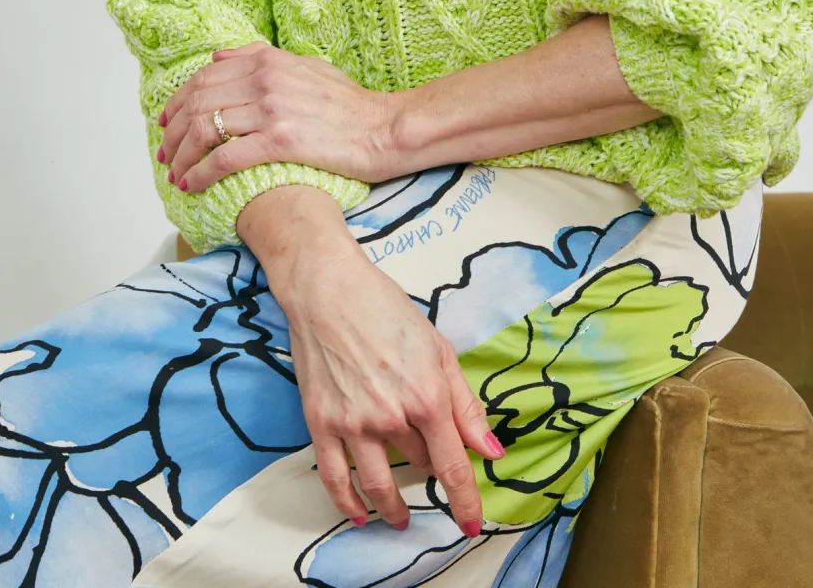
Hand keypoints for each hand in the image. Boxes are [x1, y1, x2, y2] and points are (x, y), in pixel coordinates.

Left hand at [156, 42, 399, 192]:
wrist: (383, 129)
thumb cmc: (350, 103)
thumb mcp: (307, 66)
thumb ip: (262, 57)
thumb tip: (219, 56)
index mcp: (269, 60)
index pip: (205, 77)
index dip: (178, 101)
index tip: (166, 121)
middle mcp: (265, 80)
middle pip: (198, 102)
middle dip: (173, 130)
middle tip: (164, 152)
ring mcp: (272, 109)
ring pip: (205, 129)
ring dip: (181, 154)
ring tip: (174, 173)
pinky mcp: (280, 141)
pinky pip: (225, 156)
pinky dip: (201, 172)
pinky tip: (191, 185)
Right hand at [241, 192, 501, 532]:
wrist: (328, 289)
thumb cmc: (386, 309)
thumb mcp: (438, 348)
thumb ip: (465, 404)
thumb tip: (490, 451)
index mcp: (427, 396)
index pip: (453, 467)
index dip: (466, 501)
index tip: (471, 524)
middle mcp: (392, 417)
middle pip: (419, 465)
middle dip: (427, 466)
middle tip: (428, 462)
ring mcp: (354, 423)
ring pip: (379, 484)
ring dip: (392, 507)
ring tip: (398, 518)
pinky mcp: (321, 423)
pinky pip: (335, 478)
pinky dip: (348, 502)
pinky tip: (359, 513)